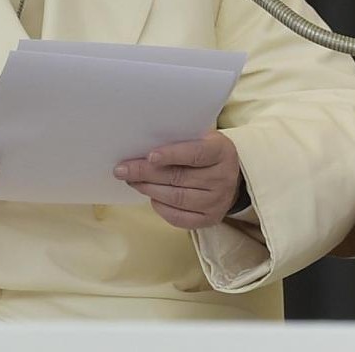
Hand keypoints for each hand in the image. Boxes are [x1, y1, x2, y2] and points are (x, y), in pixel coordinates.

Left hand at [113, 130, 242, 228]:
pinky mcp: (210, 219)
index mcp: (222, 152)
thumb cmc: (205, 151)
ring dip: (149, 189)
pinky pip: (179, 218)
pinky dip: (161, 208)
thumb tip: (141, 144)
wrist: (231, 176)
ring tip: (132, 181)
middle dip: (146, 173)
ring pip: (176, 198)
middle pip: (179, 177)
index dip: (172, 154)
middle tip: (123, 169)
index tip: (149, 156)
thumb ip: (179, 138)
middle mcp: (223, 178)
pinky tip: (150, 196)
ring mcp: (218, 201)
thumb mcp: (200, 137)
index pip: (195, 154)